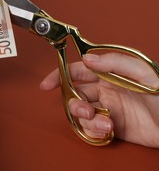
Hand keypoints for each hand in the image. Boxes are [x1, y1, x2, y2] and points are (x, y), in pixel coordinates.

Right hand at [40, 53, 158, 147]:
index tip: (46, 84)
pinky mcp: (110, 127)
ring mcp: (106, 109)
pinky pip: (91, 129)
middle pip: (74, 94)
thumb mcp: (143, 72)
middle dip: (74, 103)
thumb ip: (116, 62)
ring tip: (104, 122)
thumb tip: (88, 59)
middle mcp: (104, 91)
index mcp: (108, 74)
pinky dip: (94, 130)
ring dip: (87, 119)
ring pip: (80, 113)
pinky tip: (108, 129)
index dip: (59, 75)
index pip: (77, 71)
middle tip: (85, 109)